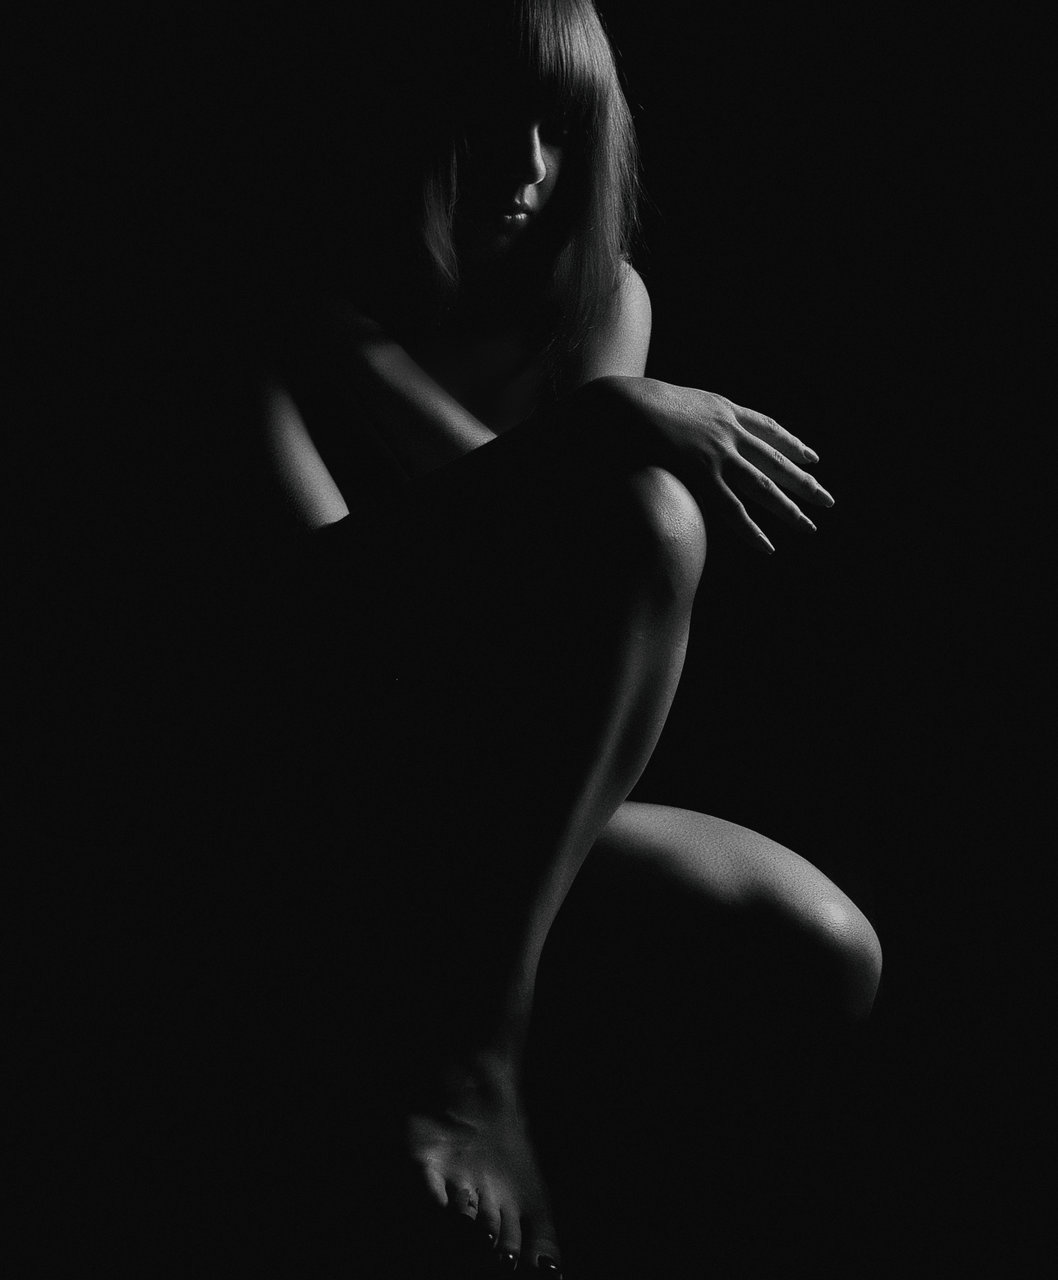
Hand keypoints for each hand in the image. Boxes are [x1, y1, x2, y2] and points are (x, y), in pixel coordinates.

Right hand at [612, 377, 833, 552]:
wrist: (620, 402)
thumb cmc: (634, 400)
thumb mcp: (671, 398)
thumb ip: (687, 415)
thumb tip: (682, 425)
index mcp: (723, 409)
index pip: (767, 428)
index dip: (792, 445)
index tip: (813, 458)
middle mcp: (728, 430)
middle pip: (775, 460)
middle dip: (803, 482)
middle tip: (827, 500)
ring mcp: (718, 453)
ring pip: (763, 486)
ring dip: (788, 509)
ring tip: (809, 527)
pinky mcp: (701, 475)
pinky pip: (731, 508)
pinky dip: (751, 529)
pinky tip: (767, 546)